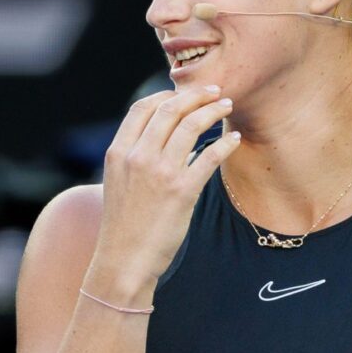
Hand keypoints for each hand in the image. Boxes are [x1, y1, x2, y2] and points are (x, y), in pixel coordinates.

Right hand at [93, 85, 240, 288]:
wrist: (123, 260)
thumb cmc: (122, 224)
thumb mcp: (117, 182)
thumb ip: (132, 157)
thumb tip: (159, 137)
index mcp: (118, 152)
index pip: (142, 108)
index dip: (165, 95)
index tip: (183, 94)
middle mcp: (137, 157)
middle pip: (169, 110)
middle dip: (196, 95)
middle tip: (215, 92)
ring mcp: (160, 173)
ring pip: (191, 126)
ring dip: (213, 111)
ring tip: (227, 107)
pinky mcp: (182, 191)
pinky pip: (209, 157)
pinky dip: (225, 144)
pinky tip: (234, 140)